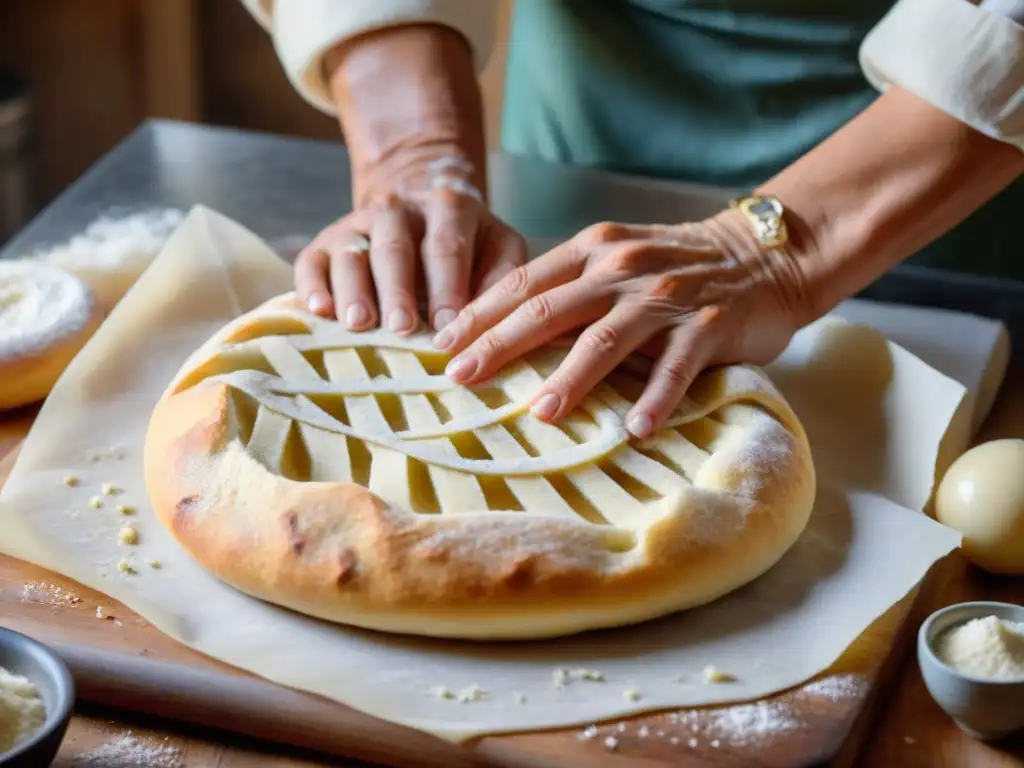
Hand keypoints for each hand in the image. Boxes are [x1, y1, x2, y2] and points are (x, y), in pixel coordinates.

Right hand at [293, 159, 525, 332]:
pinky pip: (311, 262)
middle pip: (395, 248)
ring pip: (351, 254)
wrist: (416, 207)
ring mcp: (356, 225)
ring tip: (360, 325)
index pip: (446, 247)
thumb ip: (502, 278)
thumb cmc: (466, 246)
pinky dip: (312, 286)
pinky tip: (318, 311)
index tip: (448, 328)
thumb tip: (500, 323)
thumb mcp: (496, 248)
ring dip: (354, 290)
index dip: (447, 287)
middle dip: (398, 290)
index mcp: (447, 208)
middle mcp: (397, 210)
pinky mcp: (324, 243)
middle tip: (402, 328)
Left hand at [431, 214, 810, 437]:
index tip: (439, 345)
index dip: (479, 313)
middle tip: (461, 379)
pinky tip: (636, 430)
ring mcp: (666, 296)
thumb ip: (570, 288)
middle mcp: (623, 268)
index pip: (523, 282)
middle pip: (550, 310)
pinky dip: (656, 399)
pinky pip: (677, 367)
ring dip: (571, 378)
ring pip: (607, 339)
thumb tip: (503, 331)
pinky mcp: (708, 326)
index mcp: (592, 250)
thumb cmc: (675, 265)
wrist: (761, 254)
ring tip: (540, 413)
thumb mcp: (616, 260)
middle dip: (500, 345)